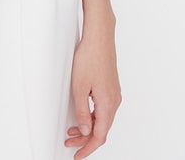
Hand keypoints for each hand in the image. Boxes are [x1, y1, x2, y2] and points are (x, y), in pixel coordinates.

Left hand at [64, 17, 121, 157]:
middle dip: (85, 139)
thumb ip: (82, 112)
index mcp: (108, 105)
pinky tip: (82, 115)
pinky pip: (103, 109)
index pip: (99, 136)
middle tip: (69, 142)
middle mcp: (114, 102)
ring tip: (71, 130)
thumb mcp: (79, 87)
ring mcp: (113, 94)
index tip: (77, 155)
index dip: (87, 148)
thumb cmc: (90, 57)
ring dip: (88, 128)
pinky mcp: (110, 87)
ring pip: (102, 119)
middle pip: (102, 130)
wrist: (99, 37)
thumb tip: (85, 131)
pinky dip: (92, 116)